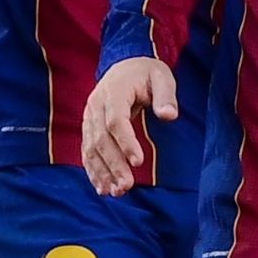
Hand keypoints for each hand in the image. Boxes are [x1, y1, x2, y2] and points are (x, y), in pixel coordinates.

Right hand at [81, 57, 177, 196]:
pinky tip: (102, 187)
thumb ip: (166, 95)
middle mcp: (96, 106)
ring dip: (102, 172)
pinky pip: (87, 151)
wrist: (124, 65)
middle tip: (127, 186)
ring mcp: (89, 118)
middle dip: (113, 164)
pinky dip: (93, 170)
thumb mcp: (162, 76)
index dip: (125, 142)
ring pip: (91, 149)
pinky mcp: (88, 128)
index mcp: (114, 92)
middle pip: (101, 139)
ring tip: (116, 192)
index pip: (116, 120)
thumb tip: (169, 116)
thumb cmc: (146, 73)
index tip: (138, 162)